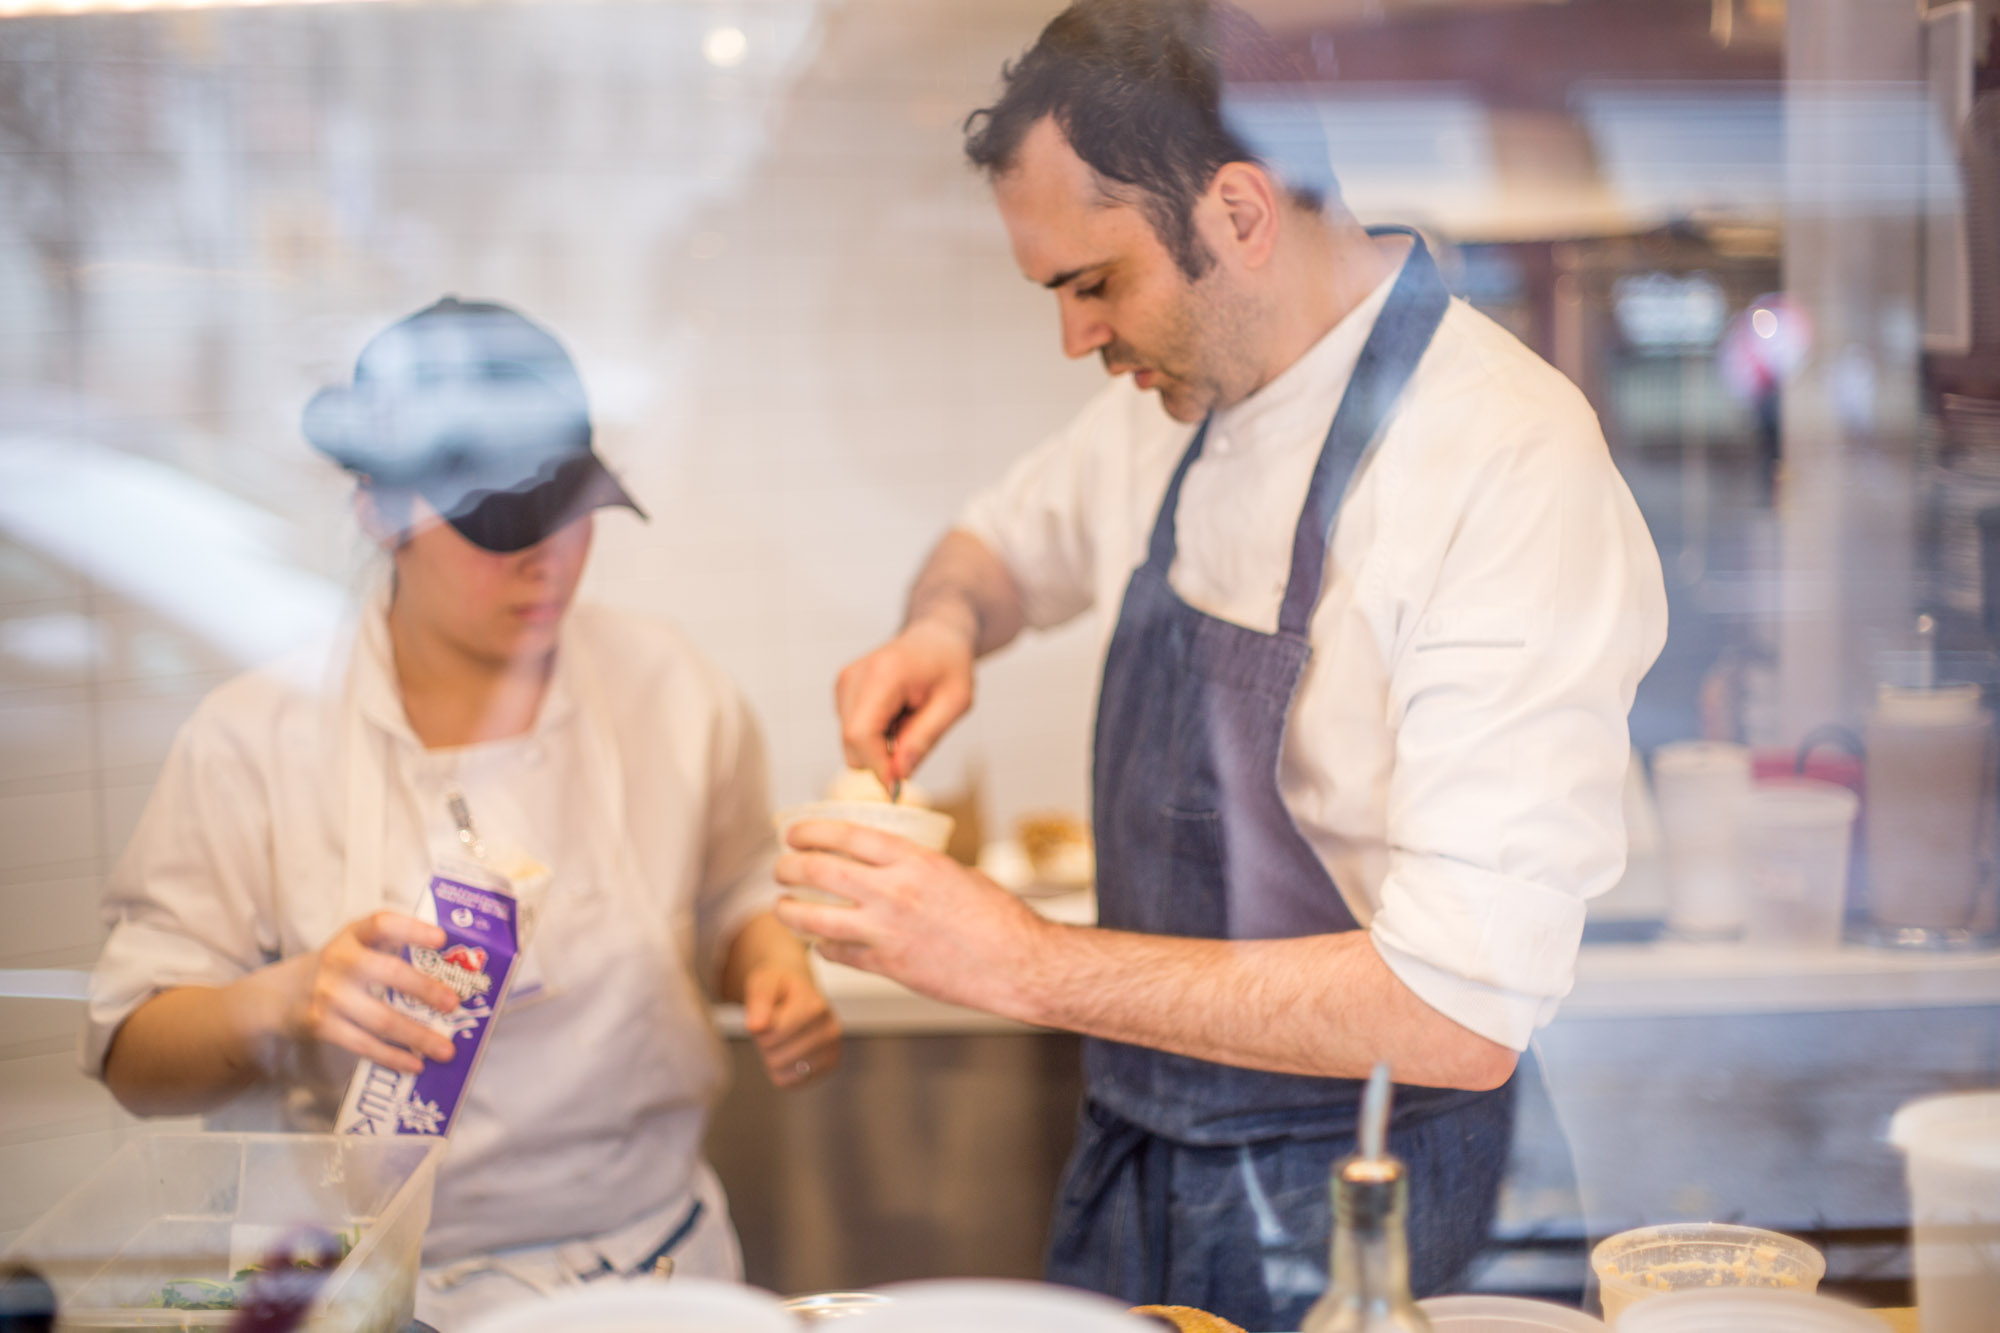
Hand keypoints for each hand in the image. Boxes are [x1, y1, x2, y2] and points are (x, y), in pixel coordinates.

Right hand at [274, 912, 459, 1073]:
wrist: (278, 996)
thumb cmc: (338, 969)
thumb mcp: (355, 947)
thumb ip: (391, 948)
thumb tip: (451, 968)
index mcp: (353, 935)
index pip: (383, 924)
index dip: (413, 929)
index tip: (442, 939)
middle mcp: (339, 960)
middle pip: (389, 972)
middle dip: (425, 989)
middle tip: (454, 1004)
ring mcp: (328, 994)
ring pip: (380, 1018)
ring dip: (417, 1036)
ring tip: (445, 1050)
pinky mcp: (320, 1025)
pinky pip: (363, 1044)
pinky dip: (392, 1057)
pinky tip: (415, 1064)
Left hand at [741, 964, 841, 1088]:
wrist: (798, 991)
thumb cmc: (778, 987)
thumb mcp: (763, 983)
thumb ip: (758, 1000)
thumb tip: (755, 1026)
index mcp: (816, 1006)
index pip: (774, 1034)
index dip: (759, 1028)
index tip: (762, 1015)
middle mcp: (831, 1029)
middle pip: (777, 1056)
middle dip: (765, 1043)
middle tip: (771, 1027)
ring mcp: (833, 1050)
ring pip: (784, 1071)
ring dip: (772, 1057)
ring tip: (779, 1037)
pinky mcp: (829, 1066)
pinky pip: (791, 1082)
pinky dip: (782, 1070)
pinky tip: (787, 1051)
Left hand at [774, 820, 1049, 1018]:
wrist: (1018, 964)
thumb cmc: (998, 917)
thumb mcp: (955, 873)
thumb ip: (916, 867)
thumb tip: (889, 866)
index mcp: (912, 860)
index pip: (844, 835)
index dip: (810, 831)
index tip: (795, 833)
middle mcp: (892, 892)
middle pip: (817, 871)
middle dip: (788, 867)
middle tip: (781, 867)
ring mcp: (886, 931)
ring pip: (814, 917)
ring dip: (789, 911)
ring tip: (782, 907)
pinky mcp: (887, 966)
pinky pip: (837, 953)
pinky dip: (823, 946)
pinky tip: (821, 942)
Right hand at [835, 618, 975, 789]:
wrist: (936, 635)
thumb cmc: (950, 665)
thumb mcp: (955, 703)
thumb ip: (924, 739)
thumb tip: (897, 775)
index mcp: (883, 674)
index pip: (861, 734)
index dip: (877, 766)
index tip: (899, 787)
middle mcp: (854, 676)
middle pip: (851, 744)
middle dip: (883, 758)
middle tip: (917, 740)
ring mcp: (844, 683)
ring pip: (850, 744)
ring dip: (881, 746)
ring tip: (908, 720)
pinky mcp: (842, 691)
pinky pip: (852, 734)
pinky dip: (875, 735)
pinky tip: (895, 714)